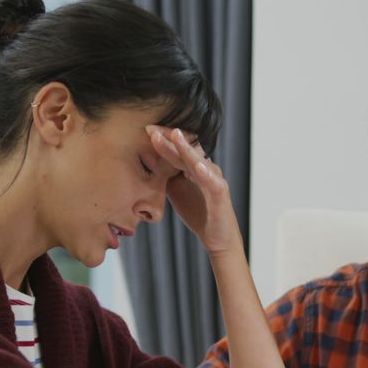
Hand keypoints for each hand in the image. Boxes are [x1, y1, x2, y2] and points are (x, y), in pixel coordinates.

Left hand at [146, 126, 240, 254]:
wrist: (217, 237)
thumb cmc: (199, 212)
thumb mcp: (175, 190)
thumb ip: (165, 175)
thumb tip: (147, 159)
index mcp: (194, 167)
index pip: (178, 148)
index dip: (164, 138)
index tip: (146, 130)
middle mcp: (206, 169)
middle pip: (188, 148)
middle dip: (170, 138)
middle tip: (152, 129)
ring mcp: (215, 180)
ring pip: (199, 161)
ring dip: (187, 149)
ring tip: (176, 136)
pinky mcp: (221, 195)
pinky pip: (213, 182)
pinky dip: (205, 173)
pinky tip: (196, 166)